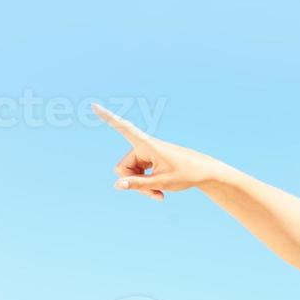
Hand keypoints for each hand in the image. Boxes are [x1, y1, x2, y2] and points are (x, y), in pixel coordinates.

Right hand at [93, 104, 221, 200]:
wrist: (205, 173)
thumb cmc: (186, 174)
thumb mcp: (161, 182)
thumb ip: (138, 184)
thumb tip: (116, 185)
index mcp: (147, 145)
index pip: (124, 128)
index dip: (108, 118)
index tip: (94, 105)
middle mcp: (144, 147)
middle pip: (122, 168)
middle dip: (133, 182)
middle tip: (152, 192)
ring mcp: (146, 155)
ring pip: (130, 174)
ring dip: (141, 186)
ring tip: (158, 194)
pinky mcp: (150, 161)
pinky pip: (138, 176)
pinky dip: (146, 185)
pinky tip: (159, 194)